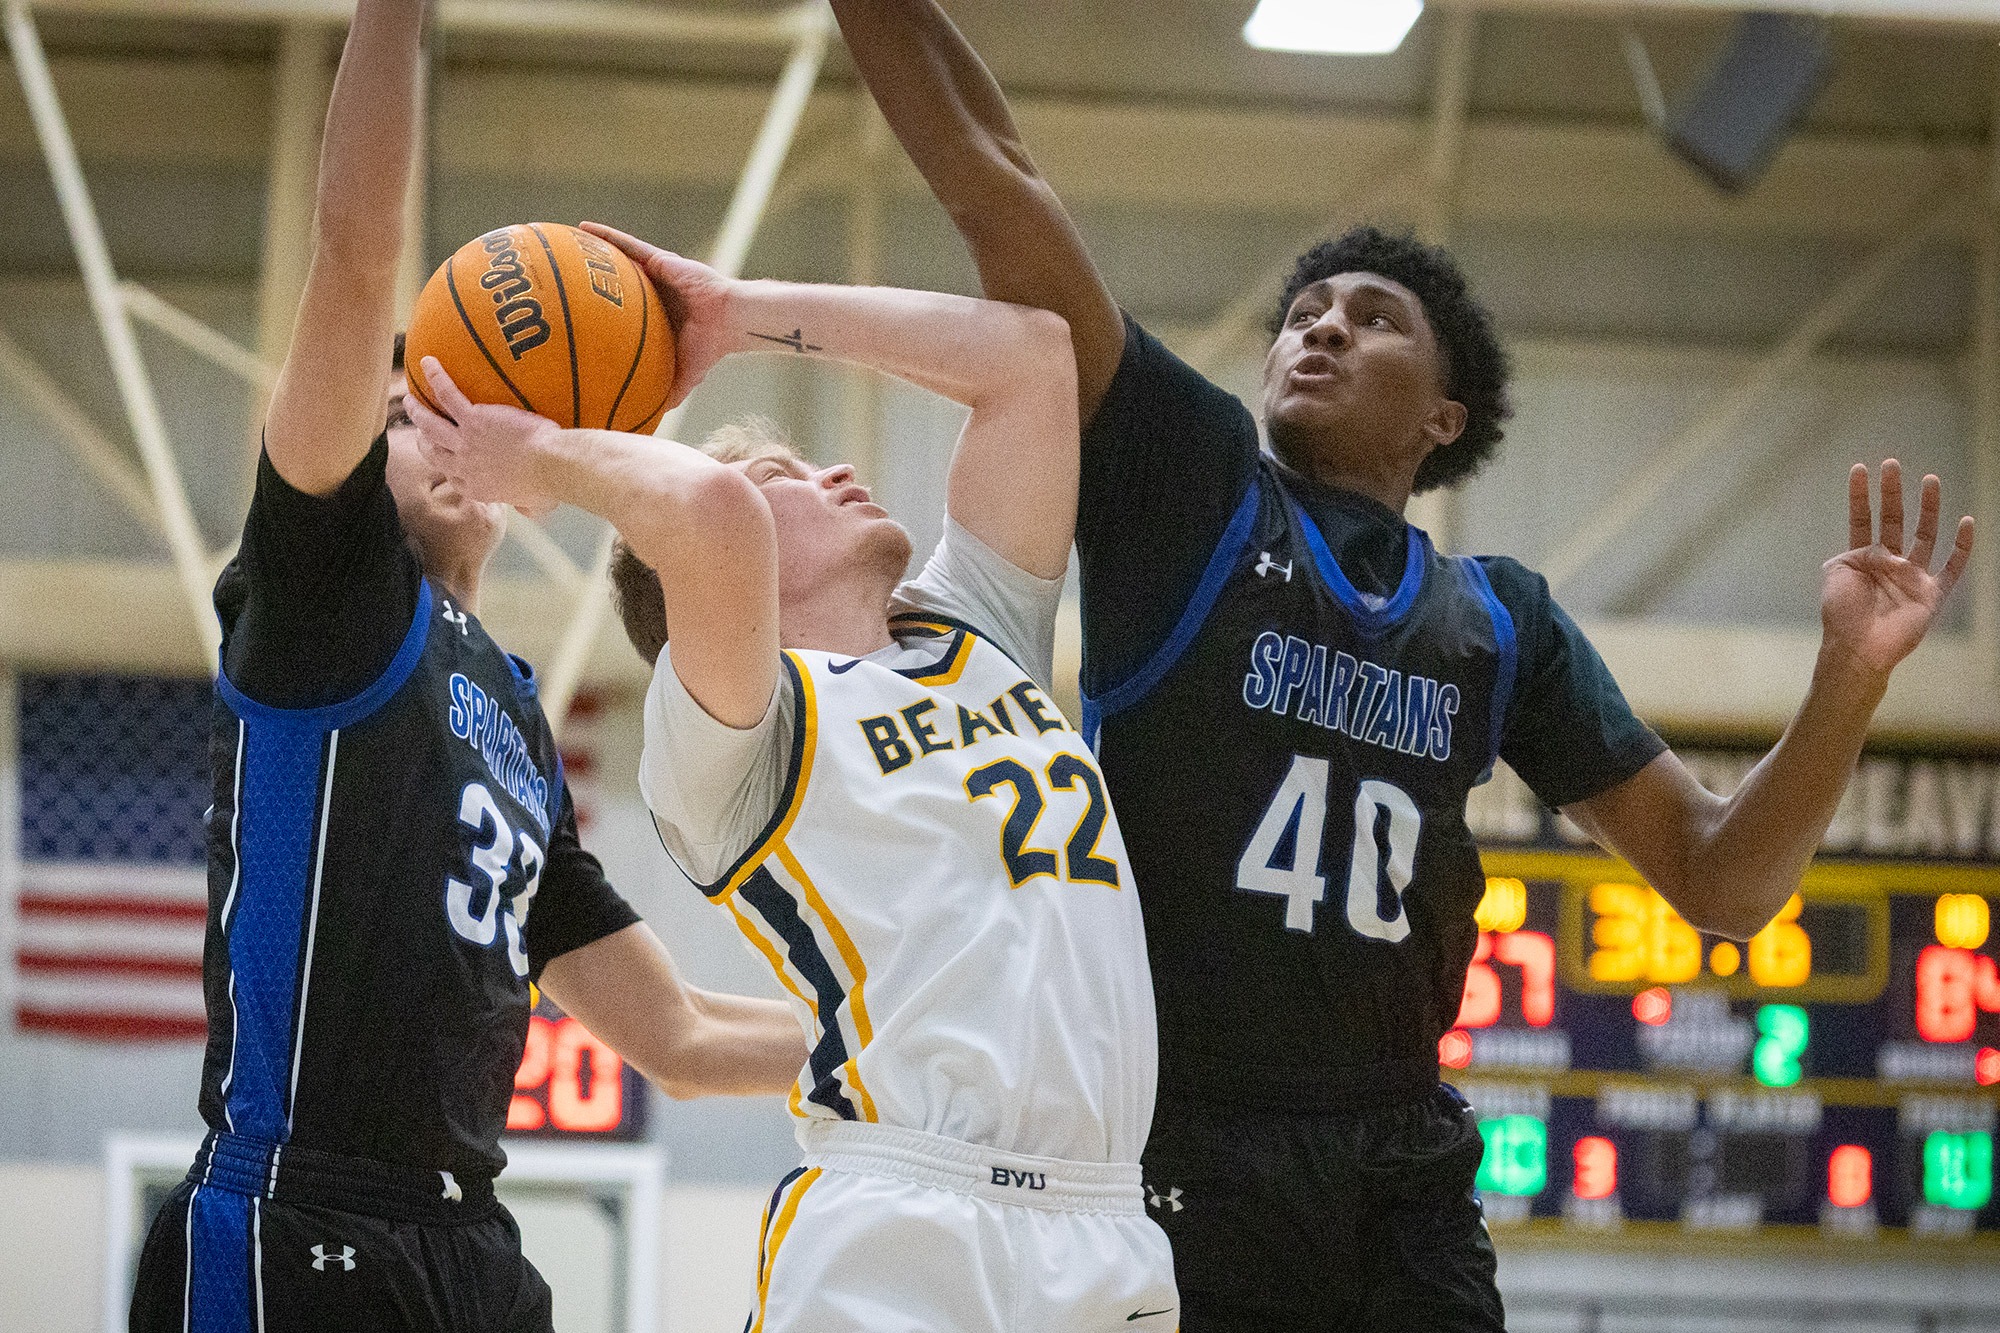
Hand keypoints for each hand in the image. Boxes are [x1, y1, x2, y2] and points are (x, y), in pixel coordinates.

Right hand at [408, 357, 561, 517]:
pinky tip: (429, 363)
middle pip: (434, 453)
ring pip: (431, 425)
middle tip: (420, 431)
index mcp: (477, 489)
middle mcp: (464, 467)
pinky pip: (449, 395)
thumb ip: (527, 508)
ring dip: (418, 411)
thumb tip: (529, 511)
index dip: (448, 469)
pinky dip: (436, 378)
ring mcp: (465, 442)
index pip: (454, 479)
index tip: (449, 460)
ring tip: (410, 399)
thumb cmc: (550, 485)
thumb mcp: (536, 506)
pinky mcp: (474, 419)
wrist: (551, 465)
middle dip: (424, 442)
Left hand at [580, 221, 736, 411]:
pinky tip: (585, 228)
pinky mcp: (660, 259)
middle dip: (590, 277)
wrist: (730, 322)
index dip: (600, 309)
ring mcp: (656, 273)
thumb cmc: (711, 347)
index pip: (621, 311)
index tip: (574, 312)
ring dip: (593, 249)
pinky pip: (628, 245)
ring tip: (563, 241)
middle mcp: (652, 291)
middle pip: (614, 281)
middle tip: (559, 277)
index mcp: (656, 315)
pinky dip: (607, 236)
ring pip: (618, 258)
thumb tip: (648, 421)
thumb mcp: (684, 375)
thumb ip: (667, 392)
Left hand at [1820, 459, 1974, 678]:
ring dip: (1928, 508)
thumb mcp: (1837, 574)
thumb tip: (1880, 548)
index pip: (1862, 519)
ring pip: (1925, 535)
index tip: (1860, 469)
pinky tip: (1967, 521)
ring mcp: (1912, 577)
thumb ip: (1854, 552)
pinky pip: (1952, 567)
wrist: (1858, 647)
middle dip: (1893, 493)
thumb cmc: (1841, 613)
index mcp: (1861, 558)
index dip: (1861, 495)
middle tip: (1892, 464)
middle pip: (1894, 520)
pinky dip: (1962, 546)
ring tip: (1929, 480)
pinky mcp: (1932, 593)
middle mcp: (1889, 563)